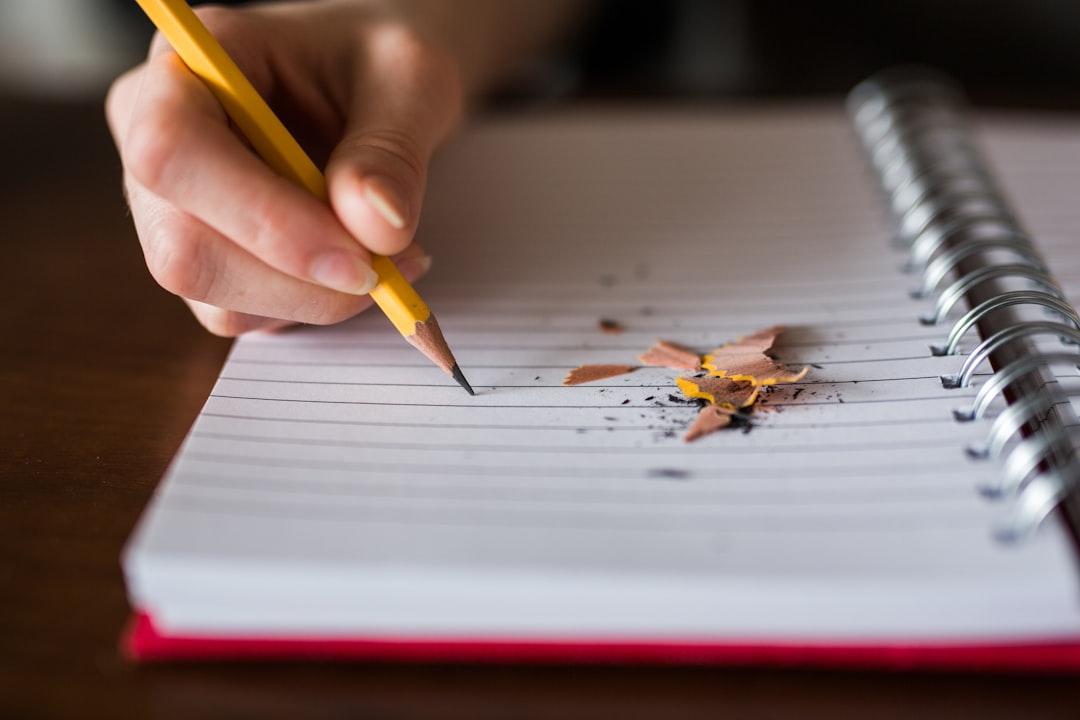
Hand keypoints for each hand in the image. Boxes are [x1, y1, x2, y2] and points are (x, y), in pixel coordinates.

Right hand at [106, 1, 462, 334]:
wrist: (378, 83)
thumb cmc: (381, 61)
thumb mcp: (411, 78)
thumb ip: (392, 148)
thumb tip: (375, 228)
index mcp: (190, 64)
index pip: (172, 151)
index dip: (262, 218)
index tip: (356, 254)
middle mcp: (158, 139)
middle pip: (184, 247)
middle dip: (299, 279)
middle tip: (389, 269)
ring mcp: (173, 208)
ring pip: (216, 296)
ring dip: (316, 298)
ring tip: (391, 257)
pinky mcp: (208, 259)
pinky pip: (245, 315)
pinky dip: (314, 307)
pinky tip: (361, 267)